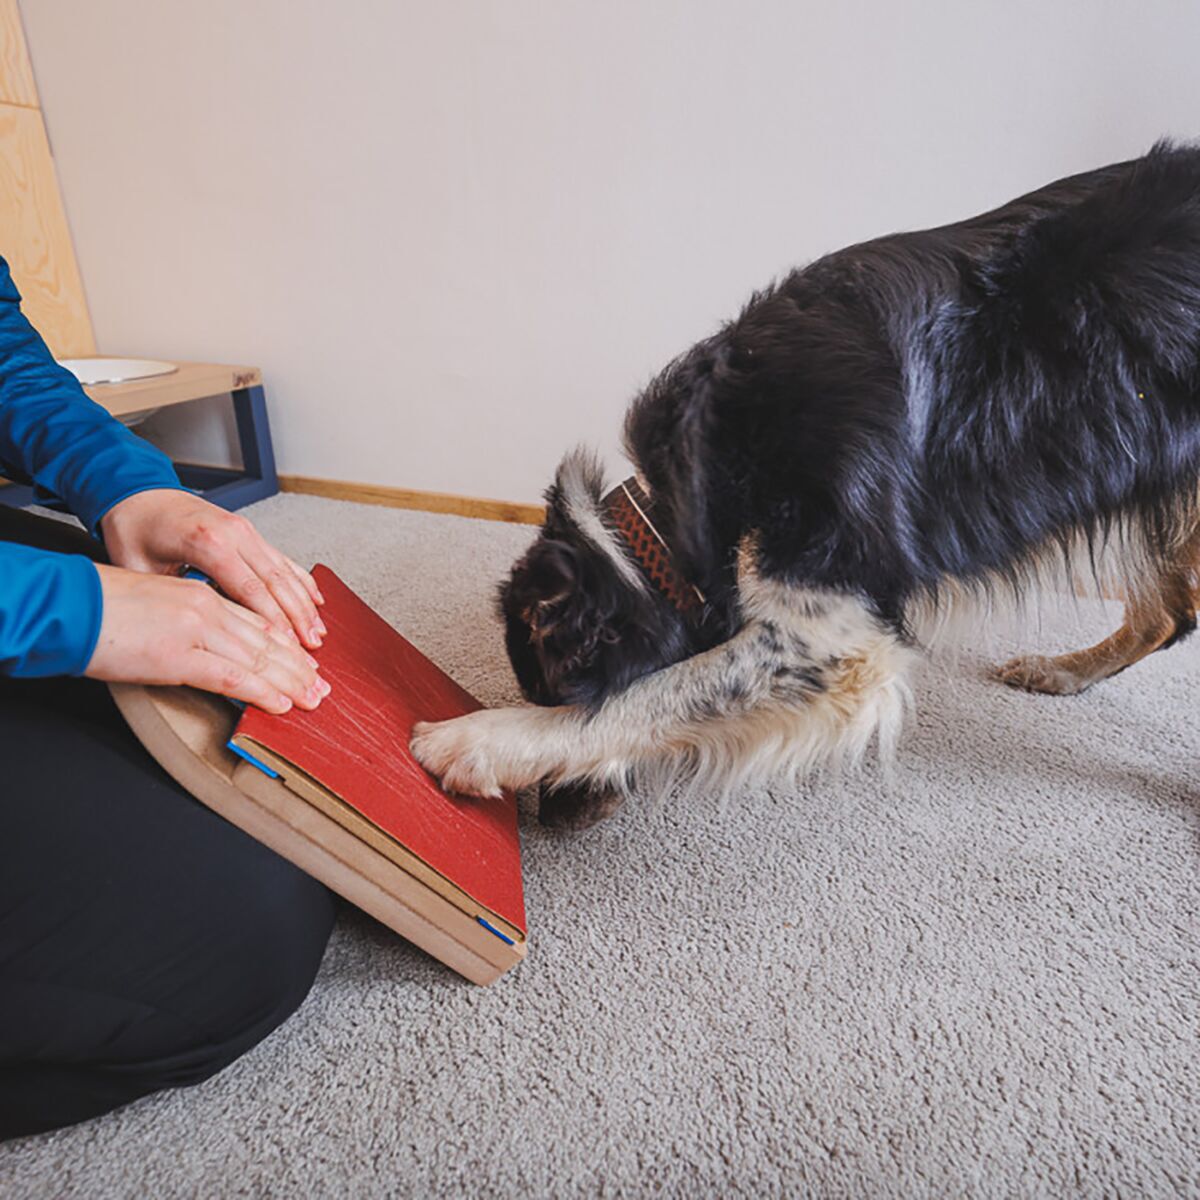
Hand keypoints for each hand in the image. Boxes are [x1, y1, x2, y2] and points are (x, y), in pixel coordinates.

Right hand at [85, 563, 329, 713]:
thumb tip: (207, 643)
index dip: (286, 644)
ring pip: (257, 660)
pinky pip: (232, 678)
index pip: (257, 621)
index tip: (305, 660)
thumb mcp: (158, 604)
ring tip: (312, 698)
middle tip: (321, 685)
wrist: (69, 604)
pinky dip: (261, 692)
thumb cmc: (103, 606)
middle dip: (298, 667)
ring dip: (290, 683)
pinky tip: (280, 704)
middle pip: (266, 641)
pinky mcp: (179, 657)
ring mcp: (196, 632)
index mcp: (200, 595)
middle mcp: (206, 610)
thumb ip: (188, 619)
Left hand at [100, 489, 325, 648]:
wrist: (136, 492)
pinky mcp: (248, 531)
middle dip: (298, 617)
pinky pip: (281, 558)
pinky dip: (300, 580)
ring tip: (317, 630)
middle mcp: (232, 533)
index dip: (273, 620)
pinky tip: (314, 598)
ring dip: (304, 602)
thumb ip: (172, 599)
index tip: (288, 645)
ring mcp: (244, 530)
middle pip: (276, 582)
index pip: (251, 589)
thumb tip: (191, 633)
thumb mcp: (140, 569)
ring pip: (284, 571)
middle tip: (311, 645)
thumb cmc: (135, 528)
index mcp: (207, 542)